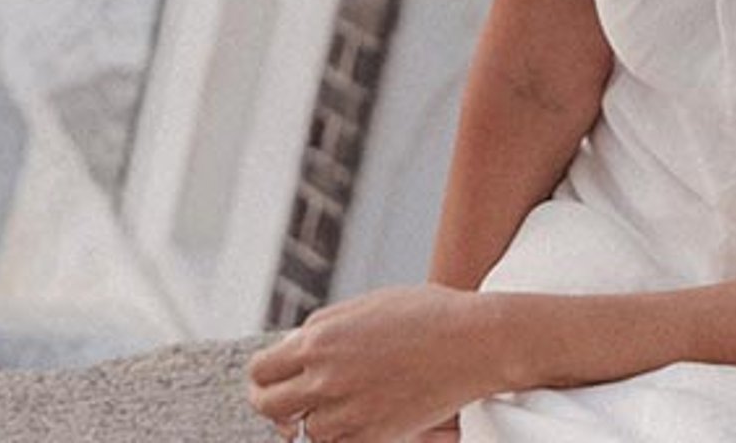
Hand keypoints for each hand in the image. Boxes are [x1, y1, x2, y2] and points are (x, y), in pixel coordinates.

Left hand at [246, 285, 501, 442]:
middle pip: (269, 407)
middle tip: (286, 409)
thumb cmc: (425, 315)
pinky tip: (355, 422)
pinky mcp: (374, 435)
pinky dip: (342, 438)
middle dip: (273, 407)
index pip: (261, 371)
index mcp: (318, 339)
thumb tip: (294, 349)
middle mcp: (326, 378)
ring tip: (333, 411)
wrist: (474, 342)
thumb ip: (322, 329)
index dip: (262, 378)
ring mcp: (349, 411)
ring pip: (305, 432)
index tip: (271, 384)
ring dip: (314, 423)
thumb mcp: (363, 307)